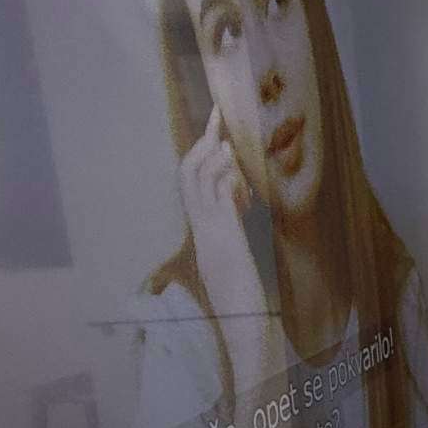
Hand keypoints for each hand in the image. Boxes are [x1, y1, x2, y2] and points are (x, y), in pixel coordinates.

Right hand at [179, 108, 264, 327]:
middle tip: (219, 115)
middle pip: (187, 170)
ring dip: (213, 154)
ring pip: (196, 176)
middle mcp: (199, 221)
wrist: (238, 312)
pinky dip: (225, 176)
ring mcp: (207, 225)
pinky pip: (216, 193)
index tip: (217, 132)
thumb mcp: (235, 245)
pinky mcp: (221, 231)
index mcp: (203, 222)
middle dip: (202, 140)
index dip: (202, 153)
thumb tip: (239, 196)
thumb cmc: (240, 286)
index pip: (194, 179)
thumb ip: (233, 218)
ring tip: (229, 143)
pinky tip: (239, 175)